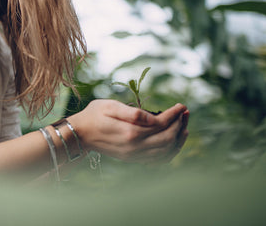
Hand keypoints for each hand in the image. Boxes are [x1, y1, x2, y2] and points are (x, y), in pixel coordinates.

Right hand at [68, 100, 188, 162]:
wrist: (80, 134)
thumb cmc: (94, 115)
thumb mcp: (110, 106)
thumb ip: (133, 112)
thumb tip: (154, 117)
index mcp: (130, 132)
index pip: (161, 124)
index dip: (174, 114)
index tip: (181, 105)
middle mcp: (135, 146)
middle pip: (168, 139)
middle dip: (180, 125)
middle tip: (185, 113)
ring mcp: (135, 155)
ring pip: (166, 152)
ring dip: (179, 139)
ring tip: (183, 125)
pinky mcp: (133, 159)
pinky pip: (159, 160)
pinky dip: (171, 151)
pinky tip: (174, 141)